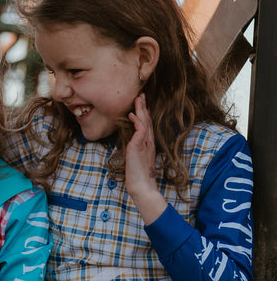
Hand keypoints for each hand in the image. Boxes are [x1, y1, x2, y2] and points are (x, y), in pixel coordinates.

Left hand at [126, 94, 166, 224]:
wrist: (141, 186)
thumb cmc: (138, 176)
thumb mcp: (137, 160)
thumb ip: (136, 151)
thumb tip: (133, 145)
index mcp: (148, 144)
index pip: (147, 125)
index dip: (145, 114)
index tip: (142, 104)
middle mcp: (148, 142)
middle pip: (147, 121)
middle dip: (144, 107)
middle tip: (142, 95)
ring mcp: (145, 144)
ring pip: (145, 123)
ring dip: (141, 110)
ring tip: (139, 98)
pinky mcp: (139, 147)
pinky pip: (140, 131)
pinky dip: (137, 121)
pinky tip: (132, 114)